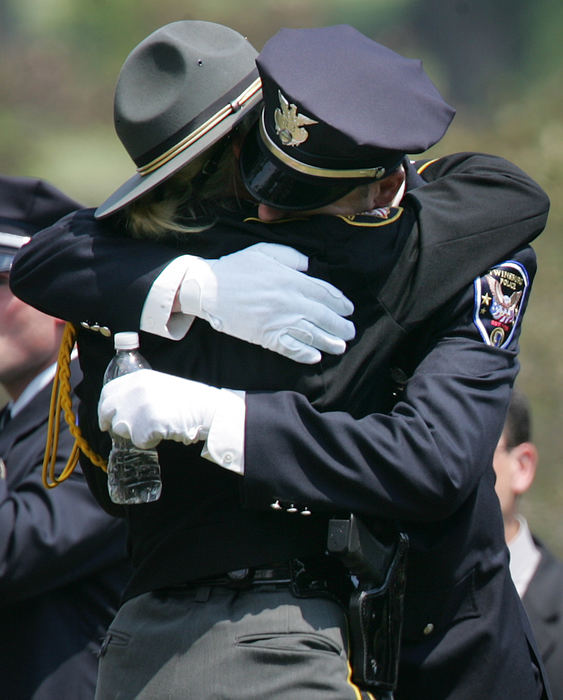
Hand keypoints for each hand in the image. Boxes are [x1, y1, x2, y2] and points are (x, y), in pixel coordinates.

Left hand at [98, 369, 221, 448]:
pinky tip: (161, 434)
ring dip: (132, 432)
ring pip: (120, 428)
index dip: (104, 406)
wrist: (206, 410)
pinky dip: (148, 442)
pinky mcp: (146, 426)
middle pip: (108, 409)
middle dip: (108, 422)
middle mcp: (136, 390)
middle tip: (113, 430)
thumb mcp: (161, 384)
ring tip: (152, 428)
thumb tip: (122, 406)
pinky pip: (137, 441)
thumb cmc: (188, 400)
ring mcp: (140, 408)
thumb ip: (140, 391)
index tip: (105, 416)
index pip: (108, 391)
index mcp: (139, 377)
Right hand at [178, 242, 354, 363]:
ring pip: (311, 334)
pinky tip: (315, 357)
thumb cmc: (235, 268)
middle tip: (350, 331)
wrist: (208, 288)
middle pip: (323, 316)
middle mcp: (288, 301)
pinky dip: (304, 354)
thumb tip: (310, 266)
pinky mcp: (265, 336)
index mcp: (290, 279)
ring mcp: (277, 320)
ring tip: (340, 347)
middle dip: (340, 325)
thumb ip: (291, 257)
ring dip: (329, 342)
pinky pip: (290, 348)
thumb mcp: (265, 251)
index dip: (340, 302)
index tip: (348, 309)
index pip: (324, 293)